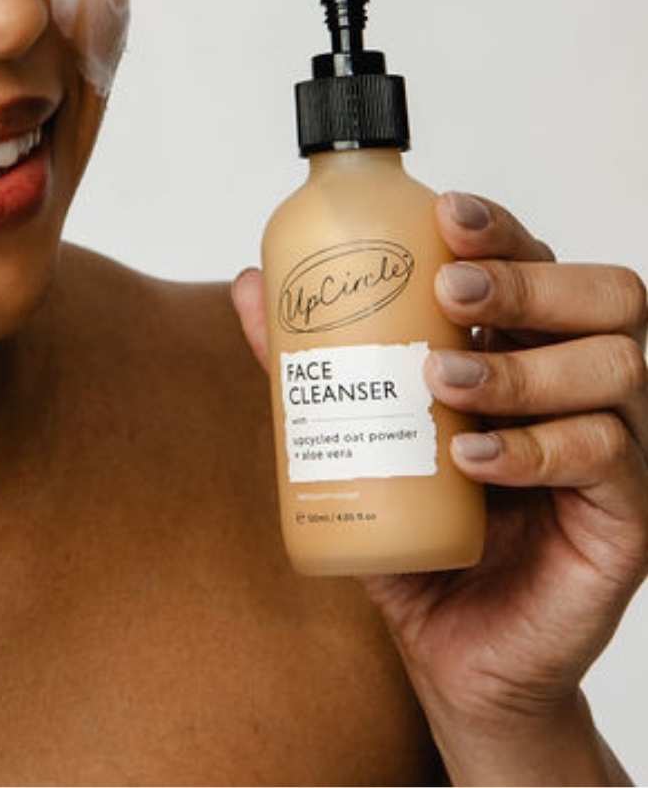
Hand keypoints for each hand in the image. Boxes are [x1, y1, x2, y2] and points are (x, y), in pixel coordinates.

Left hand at [231, 192, 647, 731]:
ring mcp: (615, 448)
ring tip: (440, 383)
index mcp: (525, 347)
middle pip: (601, 296)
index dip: (501, 228)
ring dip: (520, 366)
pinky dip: (534, 449)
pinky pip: (605, 458)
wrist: (450, 648)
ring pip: (612, 367)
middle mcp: (581, 385)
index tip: (444, 213)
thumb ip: (305, 363)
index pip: (537, 261)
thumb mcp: (350, 433)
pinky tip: (472, 457)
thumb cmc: (410, 525)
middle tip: (449, 289)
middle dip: (523, 279)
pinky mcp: (625, 517)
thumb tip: (250, 285)